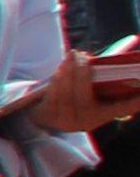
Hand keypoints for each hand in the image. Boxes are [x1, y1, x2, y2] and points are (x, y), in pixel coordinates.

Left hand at [24, 45, 139, 137]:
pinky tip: (62, 67)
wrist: (45, 114)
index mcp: (103, 115)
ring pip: (67, 94)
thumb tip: (122, 59)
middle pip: (85, 98)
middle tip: (84, 55)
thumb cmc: (74, 95)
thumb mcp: (92, 91)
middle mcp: (87, 121)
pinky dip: (57, 78)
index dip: (136, 102)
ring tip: (72, 55)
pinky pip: (53, 95)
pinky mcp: (49, 116)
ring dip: (68, 71)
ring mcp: (67, 121)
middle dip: (83, 74)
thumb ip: (105, 80)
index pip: (123, 108)